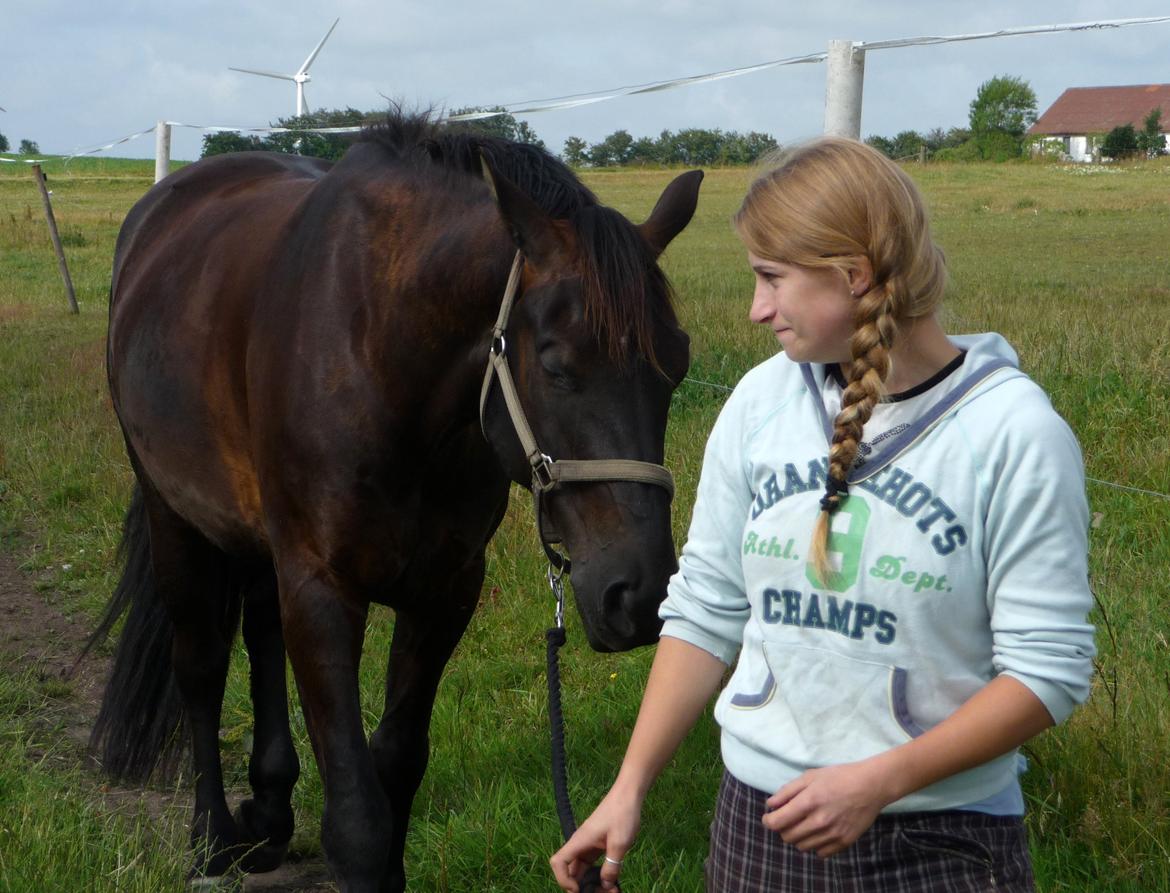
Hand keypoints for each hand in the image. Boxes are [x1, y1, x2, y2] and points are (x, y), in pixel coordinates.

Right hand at [550, 785, 642, 891]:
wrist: (628, 795)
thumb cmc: (622, 815)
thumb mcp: (619, 843)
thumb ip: (612, 866)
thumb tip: (605, 885)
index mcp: (580, 841)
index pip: (558, 862)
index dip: (562, 879)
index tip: (578, 889)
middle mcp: (580, 844)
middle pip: (570, 870)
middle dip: (580, 886)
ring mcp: (588, 845)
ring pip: (582, 869)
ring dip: (591, 882)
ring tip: (610, 891)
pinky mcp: (597, 846)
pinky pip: (592, 865)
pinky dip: (598, 875)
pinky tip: (611, 883)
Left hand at [761, 759, 892, 856]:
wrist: (870, 786)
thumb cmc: (838, 777)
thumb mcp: (810, 776)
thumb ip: (787, 791)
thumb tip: (770, 805)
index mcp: (808, 802)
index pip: (777, 823)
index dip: (768, 821)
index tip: (769, 817)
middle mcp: (819, 821)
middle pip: (787, 837)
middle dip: (783, 828)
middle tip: (788, 819)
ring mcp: (832, 834)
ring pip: (802, 847)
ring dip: (798, 837)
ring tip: (804, 824)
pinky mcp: (844, 842)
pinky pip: (820, 853)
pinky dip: (815, 845)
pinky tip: (819, 832)